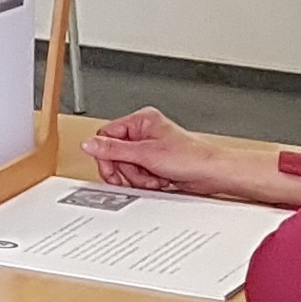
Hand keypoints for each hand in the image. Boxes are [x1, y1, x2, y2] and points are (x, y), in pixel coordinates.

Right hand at [80, 107, 222, 196]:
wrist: (211, 173)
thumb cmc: (190, 157)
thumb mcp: (145, 154)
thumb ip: (114, 149)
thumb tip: (89, 144)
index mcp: (141, 120)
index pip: (107, 135)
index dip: (107, 154)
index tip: (111, 168)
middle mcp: (144, 132)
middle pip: (115, 153)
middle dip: (126, 169)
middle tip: (136, 175)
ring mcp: (148, 148)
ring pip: (125, 166)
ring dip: (137, 177)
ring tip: (153, 176)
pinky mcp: (153, 163)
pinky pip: (136, 174)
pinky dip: (145, 181)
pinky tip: (158, 179)